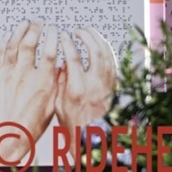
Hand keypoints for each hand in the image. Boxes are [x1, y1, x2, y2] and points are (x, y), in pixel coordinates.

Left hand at [0, 20, 59, 166]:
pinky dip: (4, 42)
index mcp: (43, 82)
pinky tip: (8, 35)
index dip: (53, 37)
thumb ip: (57, 85)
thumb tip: (63, 68)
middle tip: (39, 22)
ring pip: (14, 44)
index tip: (55, 29)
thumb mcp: (52, 105)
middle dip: (36, 29)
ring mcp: (9, 74)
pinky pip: (0, 53)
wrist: (7, 135)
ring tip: (25, 23)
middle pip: (30, 43)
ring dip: (20, 31)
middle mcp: (25, 74)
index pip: (50, 52)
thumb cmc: (32, 125)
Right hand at [54, 27, 117, 155]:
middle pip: (94, 53)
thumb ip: (59, 82)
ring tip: (89, 32)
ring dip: (98, 40)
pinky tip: (101, 45)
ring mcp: (107, 86)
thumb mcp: (58, 104)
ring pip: (107, 56)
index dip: (68, 43)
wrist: (93, 140)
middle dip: (86, 37)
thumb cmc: (73, 124)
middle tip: (78, 31)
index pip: (73, 58)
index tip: (63, 35)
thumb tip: (62, 64)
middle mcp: (94, 86)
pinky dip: (107, 51)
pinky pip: (113, 64)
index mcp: (77, 90)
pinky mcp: (113, 88)